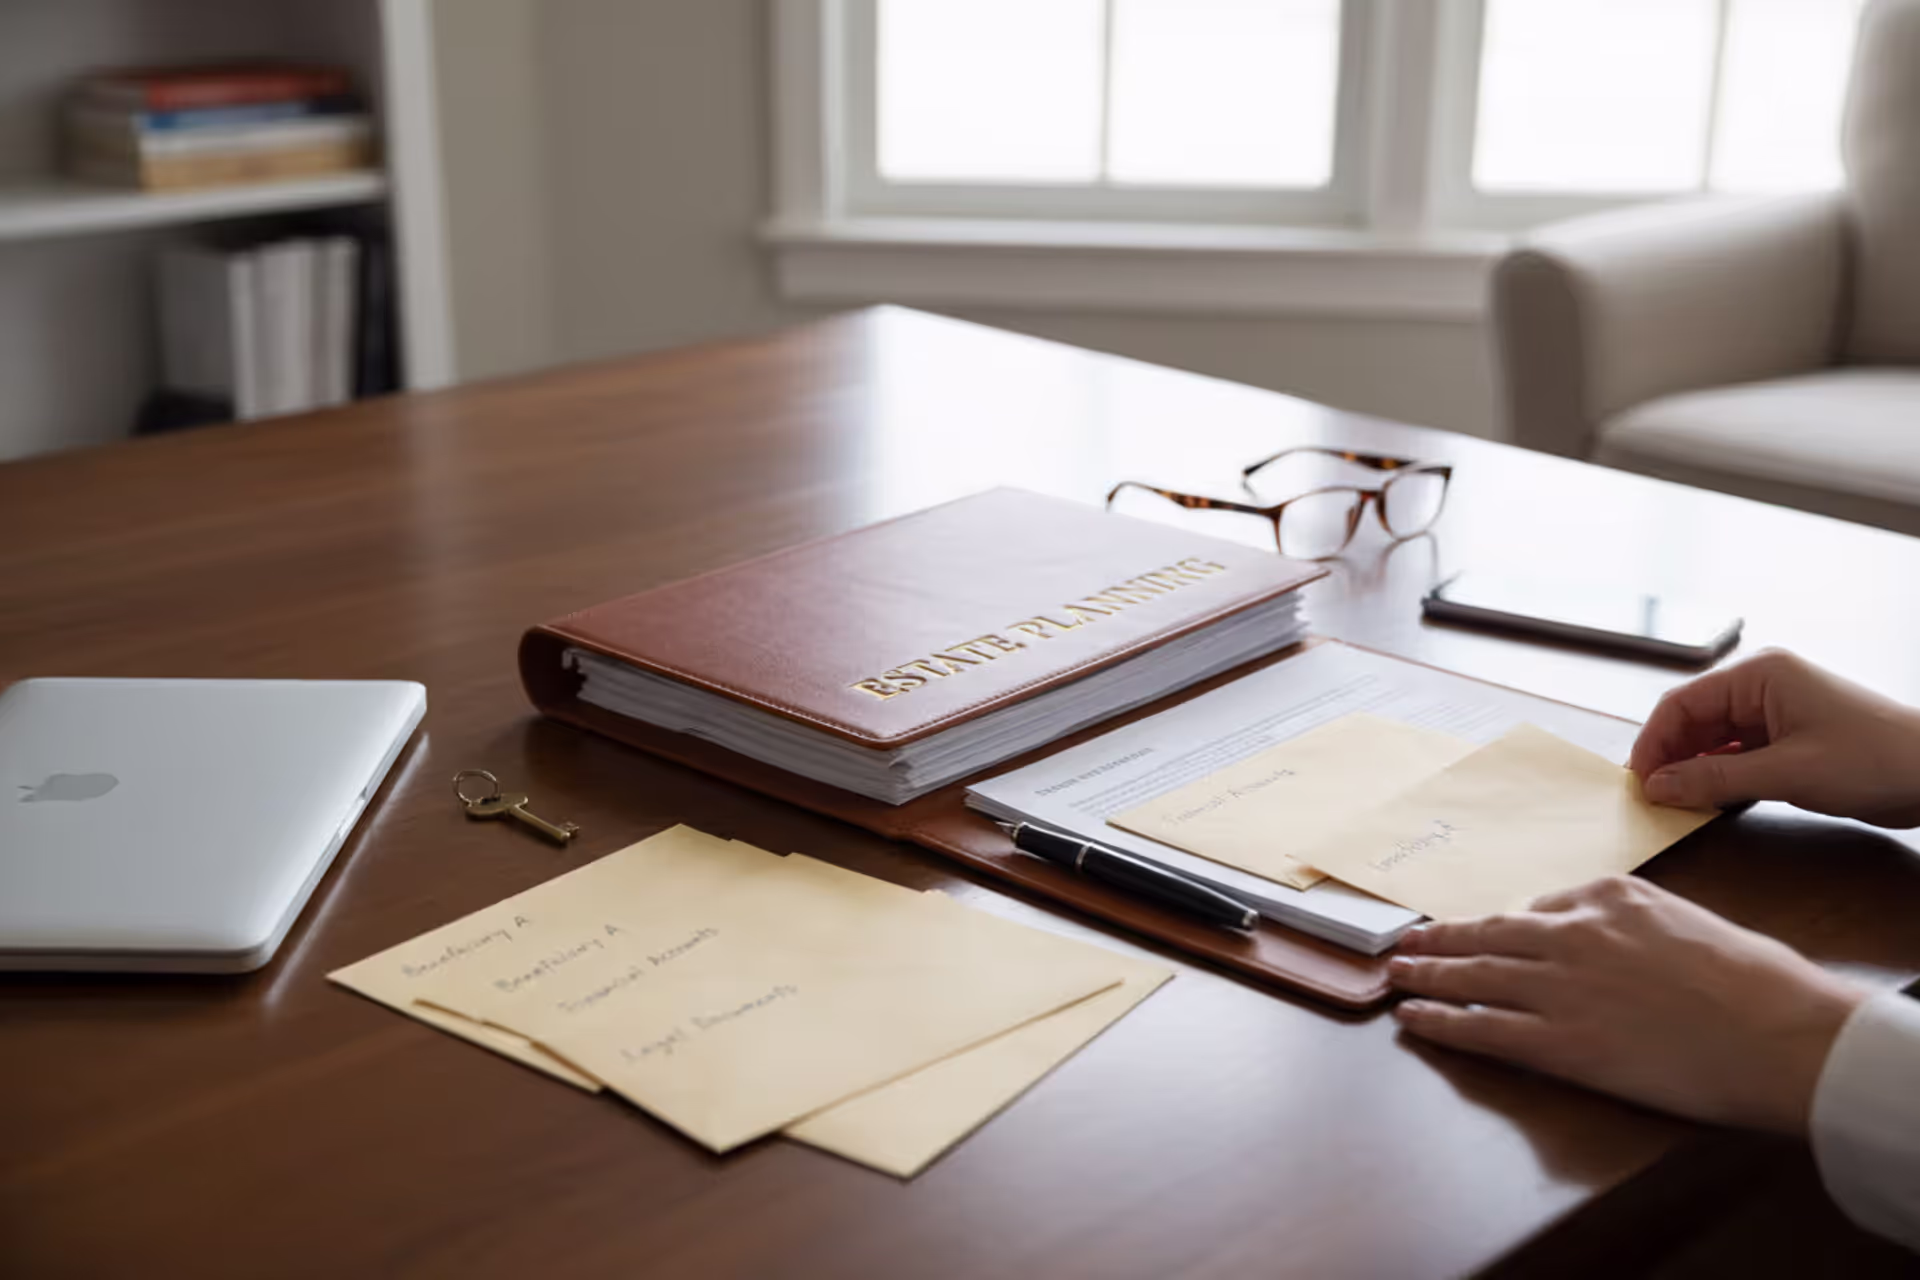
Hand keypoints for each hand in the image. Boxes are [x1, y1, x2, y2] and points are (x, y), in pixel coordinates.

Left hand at [1391, 877, 1866, 1134]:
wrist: (1780, 1034)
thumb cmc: (1758, 984)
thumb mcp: (1690, 922)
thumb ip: (1637, 924)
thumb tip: (1611, 938)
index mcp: (1609, 896)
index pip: (1541, 905)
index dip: (1504, 923)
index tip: (1483, 927)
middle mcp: (1571, 932)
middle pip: (1488, 932)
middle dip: (1443, 937)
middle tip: (1409, 939)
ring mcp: (1557, 986)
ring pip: (1472, 973)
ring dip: (1426, 973)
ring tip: (1397, 972)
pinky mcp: (1556, 1041)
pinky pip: (1480, 1027)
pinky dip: (1439, 1020)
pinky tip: (1412, 1017)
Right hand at [1631, 648, 1919, 826]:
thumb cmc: (1873, 759)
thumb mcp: (1788, 773)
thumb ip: (1715, 780)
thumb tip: (1657, 786)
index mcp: (1759, 674)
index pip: (1682, 702)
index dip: (1653, 741)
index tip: (1637, 781)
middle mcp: (1762, 686)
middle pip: (1694, 719)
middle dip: (1671, 756)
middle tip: (1653, 798)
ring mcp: (1777, 711)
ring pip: (1714, 739)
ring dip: (1694, 768)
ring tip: (1676, 802)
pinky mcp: (1790, 738)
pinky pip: (1738, 753)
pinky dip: (1721, 775)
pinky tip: (1710, 799)